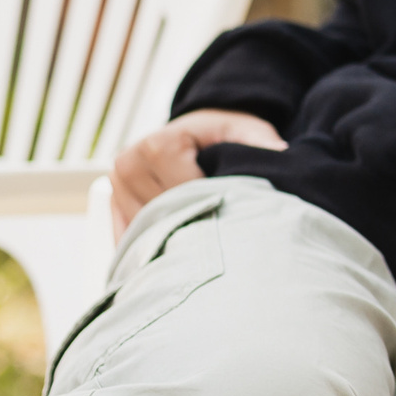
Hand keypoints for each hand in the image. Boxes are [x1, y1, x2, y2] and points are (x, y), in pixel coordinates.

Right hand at [110, 108, 283, 234]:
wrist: (198, 133)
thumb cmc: (225, 134)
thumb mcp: (247, 130)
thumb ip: (261, 142)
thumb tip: (281, 155)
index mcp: (159, 144)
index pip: (180, 190)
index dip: (207, 205)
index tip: (230, 217)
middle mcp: (129, 163)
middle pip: (160, 213)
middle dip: (189, 227)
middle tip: (217, 245)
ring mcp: (117, 185)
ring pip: (142, 230)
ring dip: (168, 240)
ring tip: (198, 251)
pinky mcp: (114, 203)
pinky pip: (126, 236)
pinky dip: (147, 249)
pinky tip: (167, 264)